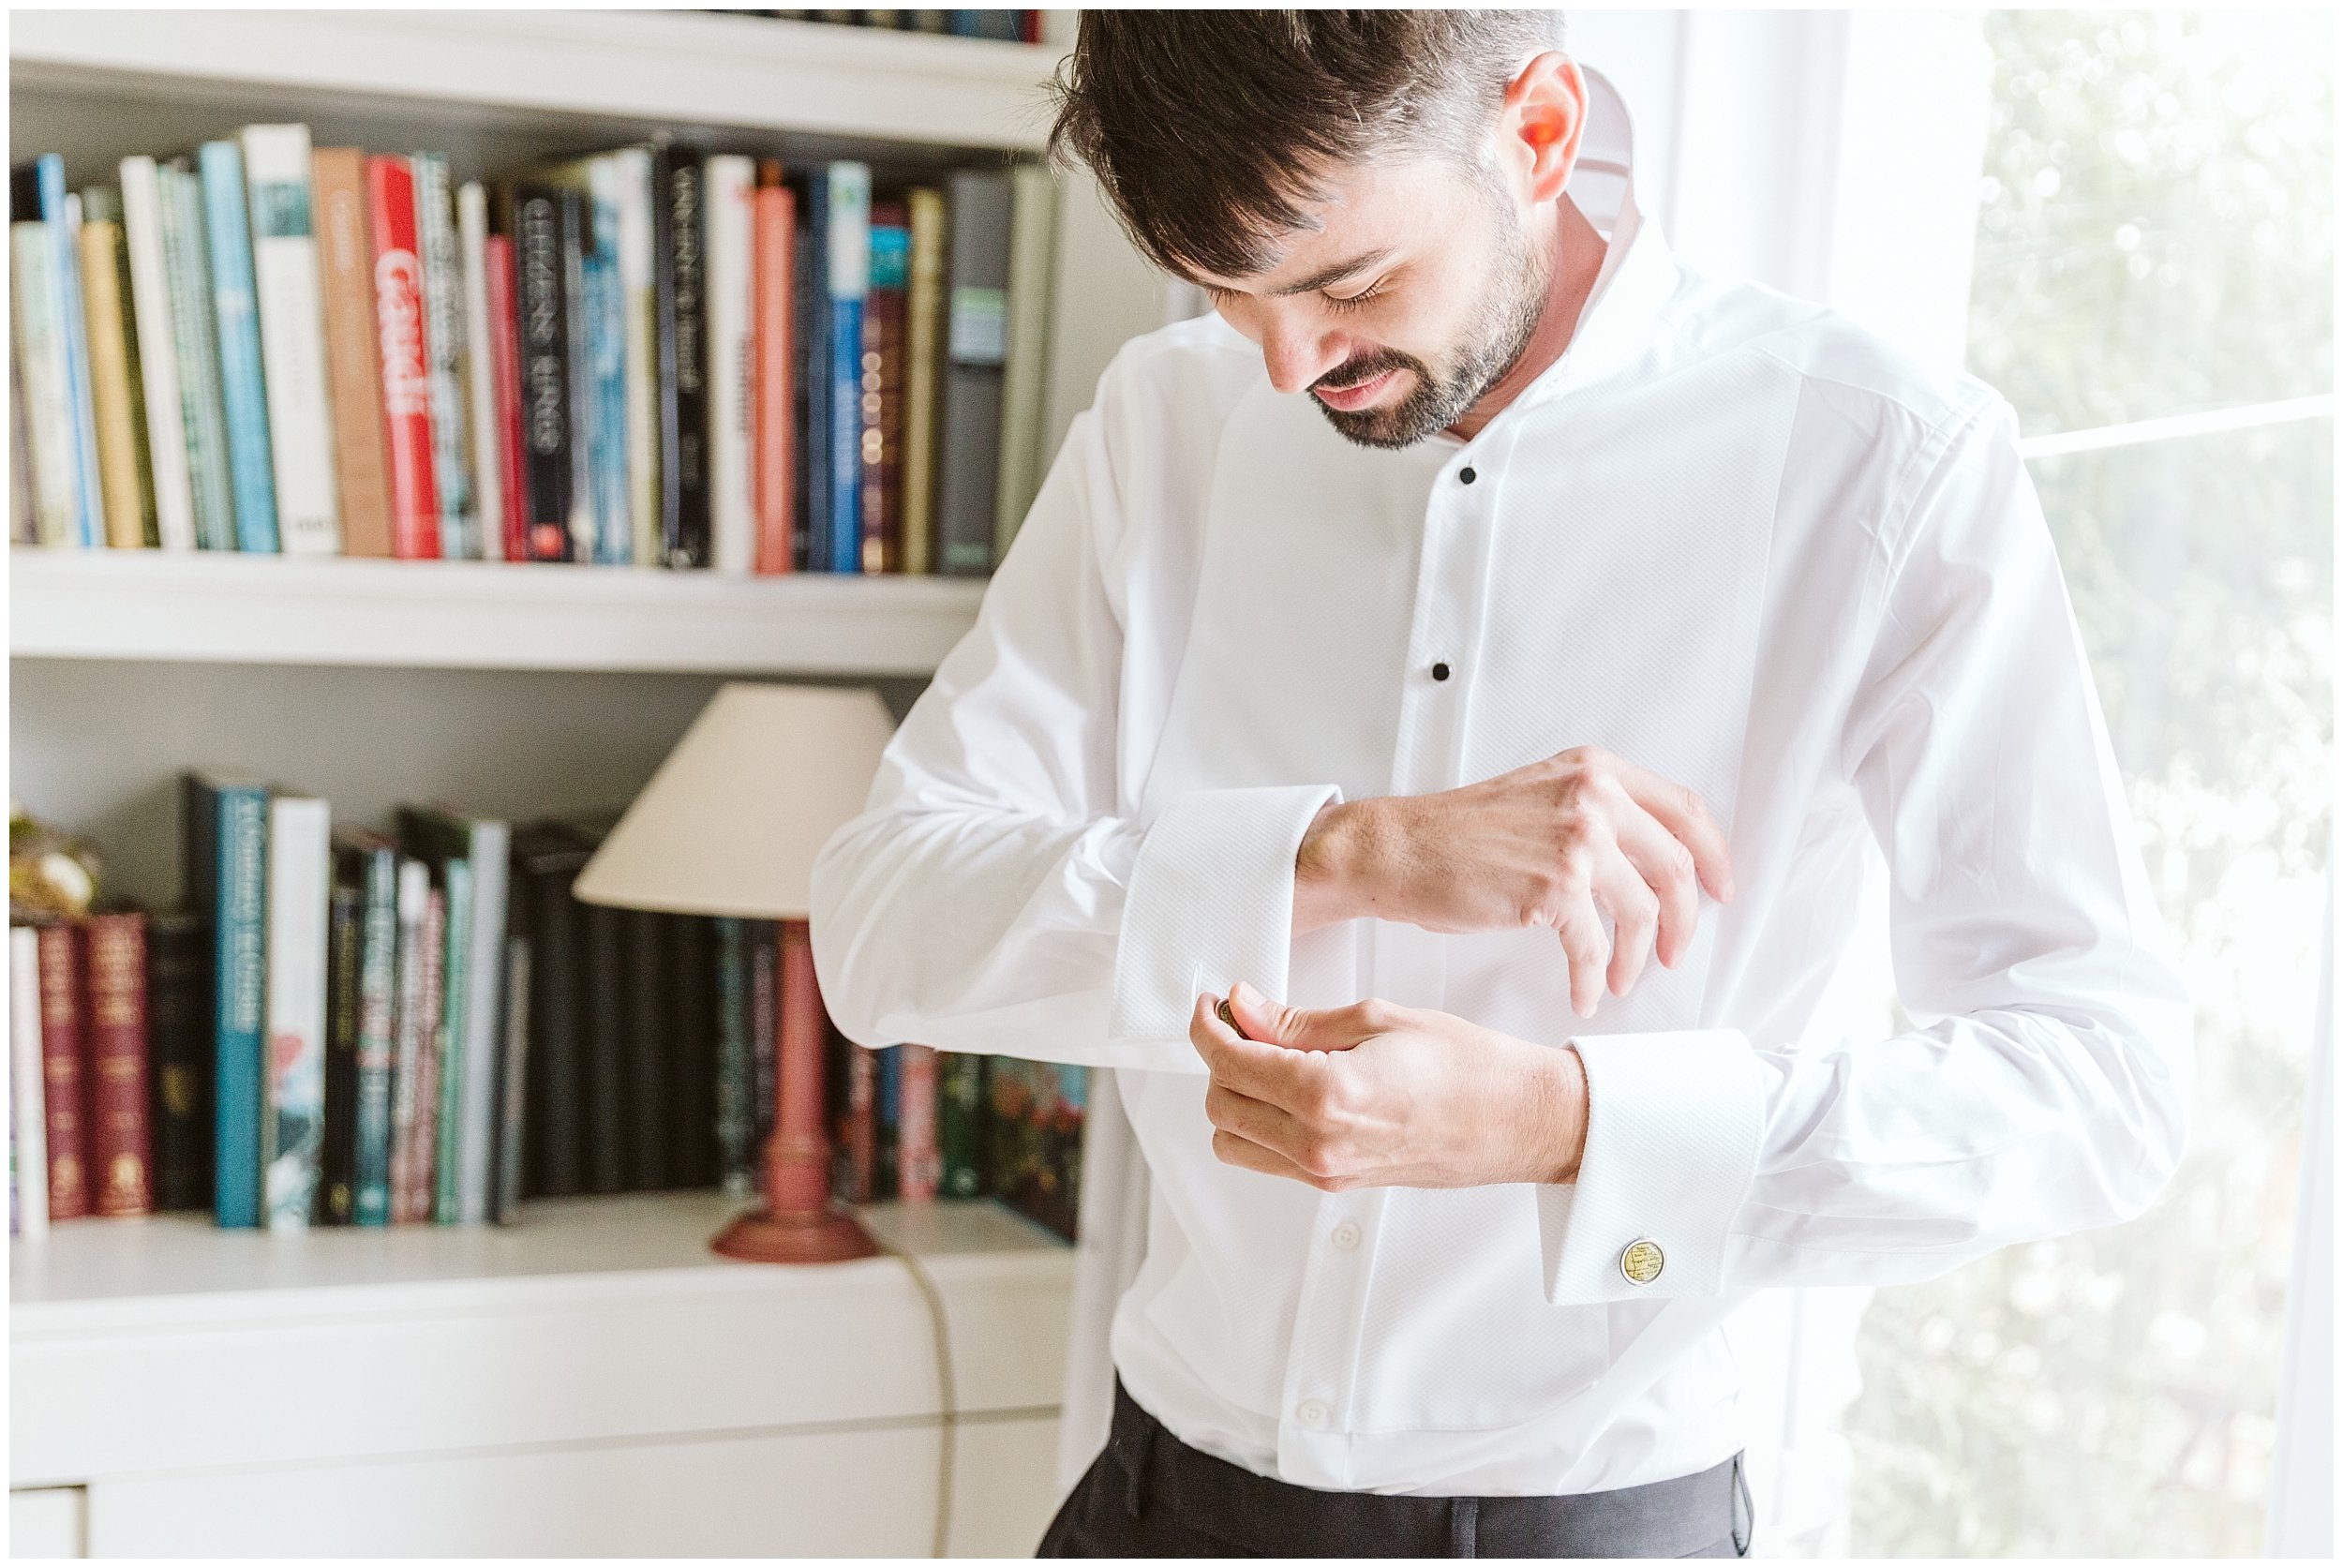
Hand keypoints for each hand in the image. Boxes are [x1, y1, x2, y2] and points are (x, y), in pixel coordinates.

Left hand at [1187, 982, 1586, 1190]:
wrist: (1519, 1120)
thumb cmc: (1468, 1066)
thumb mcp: (1378, 1019)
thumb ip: (1299, 1021)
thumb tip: (1244, 1008)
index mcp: (1327, 1094)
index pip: (1230, 1062)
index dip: (1207, 1027)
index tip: (1212, 1004)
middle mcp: (1318, 1143)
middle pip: (1220, 1103)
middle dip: (1220, 1058)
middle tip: (1245, 1022)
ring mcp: (1326, 1172)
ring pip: (1233, 1140)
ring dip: (1234, 1096)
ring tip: (1267, 1058)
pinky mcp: (1337, 1185)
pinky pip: (1268, 1160)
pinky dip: (1260, 1124)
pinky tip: (1289, 1088)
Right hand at [1293, 746, 1732, 1016]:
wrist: (1396, 850)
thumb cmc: (1455, 835)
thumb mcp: (1539, 797)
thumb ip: (1594, 812)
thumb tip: (1645, 864)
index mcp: (1594, 769)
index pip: (1684, 808)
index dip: (1713, 855)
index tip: (1719, 888)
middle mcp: (1593, 796)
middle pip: (1675, 866)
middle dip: (1682, 921)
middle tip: (1673, 951)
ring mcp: (1577, 839)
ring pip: (1643, 912)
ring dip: (1636, 958)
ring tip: (1620, 978)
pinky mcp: (1553, 887)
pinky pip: (1595, 948)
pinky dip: (1594, 978)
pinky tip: (1585, 991)